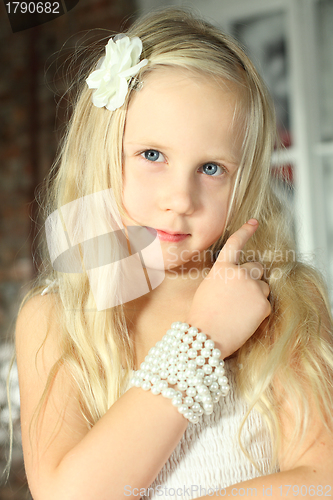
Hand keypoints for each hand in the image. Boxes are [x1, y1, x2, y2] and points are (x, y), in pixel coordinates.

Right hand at [186, 220, 270, 357]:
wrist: (206, 338)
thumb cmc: (202, 316)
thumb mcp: (208, 288)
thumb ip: (224, 278)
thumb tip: (236, 279)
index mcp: (223, 268)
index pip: (235, 244)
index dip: (245, 231)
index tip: (254, 223)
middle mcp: (240, 273)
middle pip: (257, 267)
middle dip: (253, 277)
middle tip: (242, 294)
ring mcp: (254, 288)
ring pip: (263, 286)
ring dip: (256, 294)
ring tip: (240, 311)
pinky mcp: (264, 305)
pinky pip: (266, 303)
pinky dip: (258, 311)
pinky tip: (245, 320)